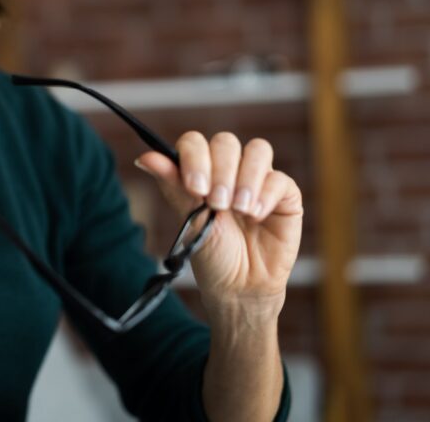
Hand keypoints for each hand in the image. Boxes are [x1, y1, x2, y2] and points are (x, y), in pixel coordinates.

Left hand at [134, 132, 302, 316]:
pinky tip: (256, 216)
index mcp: (202, 170)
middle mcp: (231, 168)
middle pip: (226, 142)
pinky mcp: (285, 195)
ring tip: (238, 209)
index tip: (194, 187)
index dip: (195, 157)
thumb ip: (173, 184)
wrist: (239, 287)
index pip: (196, 142)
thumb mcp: (190, 218)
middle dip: (220, 170)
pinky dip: (266, 195)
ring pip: (258, 150)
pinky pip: (279, 178)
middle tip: (217, 203)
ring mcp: (259, 179)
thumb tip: (144, 158)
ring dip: (245, 178)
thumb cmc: (212, 253)